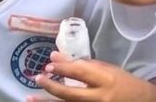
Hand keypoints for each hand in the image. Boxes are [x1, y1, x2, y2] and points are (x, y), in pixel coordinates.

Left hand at [29, 51, 155, 101]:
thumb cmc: (125, 84)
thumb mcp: (109, 70)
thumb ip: (84, 65)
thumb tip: (56, 58)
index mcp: (107, 80)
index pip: (81, 73)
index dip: (64, 69)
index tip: (49, 65)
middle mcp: (101, 97)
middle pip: (71, 94)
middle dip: (52, 87)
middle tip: (38, 78)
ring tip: (30, 98)